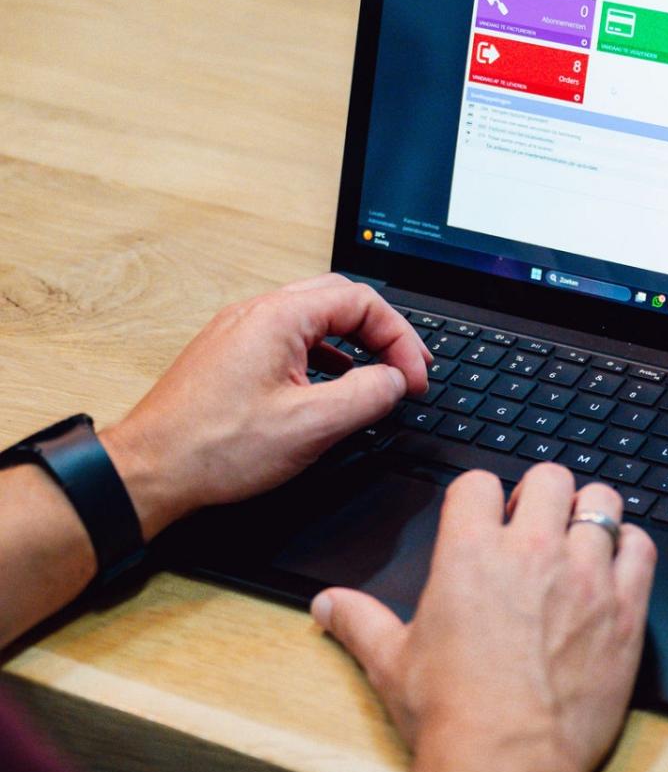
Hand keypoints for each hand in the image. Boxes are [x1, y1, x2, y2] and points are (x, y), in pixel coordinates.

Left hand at [100, 274, 430, 538]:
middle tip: (407, 367)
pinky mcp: (232, 354)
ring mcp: (241, 331)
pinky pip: (292, 338)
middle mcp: (258, 312)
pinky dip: (326, 354)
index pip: (363, 302)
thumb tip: (396, 380)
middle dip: (383, 332)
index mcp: (280, 317)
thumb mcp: (312, 425)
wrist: (148, 471)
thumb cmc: (214, 448)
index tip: (415, 376)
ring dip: (355, 342)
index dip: (401, 339)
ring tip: (379, 374)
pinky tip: (333, 384)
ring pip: (316, 318)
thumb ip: (367, 395)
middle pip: (341, 300)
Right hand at [312, 465, 656, 771]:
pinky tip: (617, 564)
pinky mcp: (624, 608)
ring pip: (602, 501)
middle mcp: (532, 550)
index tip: (484, 512)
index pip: (479, 483)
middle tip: (536, 521)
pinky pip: (642, 548)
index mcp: (471, 552)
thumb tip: (327, 605)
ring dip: (590, 513)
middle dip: (541, 492)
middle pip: (549, 477)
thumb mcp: (391, 664)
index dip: (480, 496)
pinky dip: (631, 548)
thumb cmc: (449, 714)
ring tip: (580, 536)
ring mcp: (585, 575)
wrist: (506, 761)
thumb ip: (359, 622)